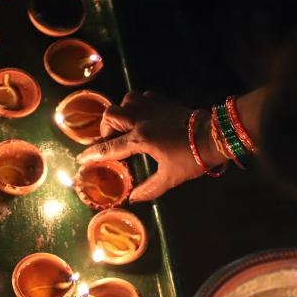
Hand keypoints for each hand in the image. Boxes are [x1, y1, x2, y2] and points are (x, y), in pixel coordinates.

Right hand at [75, 91, 224, 201]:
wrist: (215, 135)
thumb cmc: (192, 158)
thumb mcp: (170, 178)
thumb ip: (149, 189)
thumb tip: (134, 199)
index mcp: (140, 139)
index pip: (110, 148)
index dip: (93, 155)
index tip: (81, 159)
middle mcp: (141, 119)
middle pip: (111, 116)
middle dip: (106, 129)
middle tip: (112, 142)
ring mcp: (153, 106)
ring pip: (126, 101)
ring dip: (121, 114)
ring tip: (126, 127)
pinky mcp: (164, 101)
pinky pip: (143, 97)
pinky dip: (138, 106)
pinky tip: (144, 117)